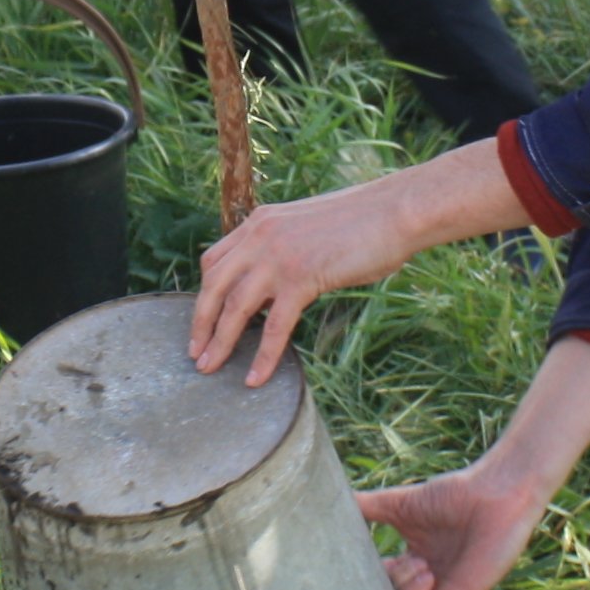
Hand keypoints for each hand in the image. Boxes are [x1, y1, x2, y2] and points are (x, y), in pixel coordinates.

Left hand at [189, 137, 527, 381]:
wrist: (394, 212)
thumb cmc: (362, 222)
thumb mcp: (307, 227)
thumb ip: (284, 246)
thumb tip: (276, 279)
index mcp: (260, 222)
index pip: (214, 260)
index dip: (204, 293)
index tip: (202, 319)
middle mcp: (261, 236)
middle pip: (213, 286)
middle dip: (200, 323)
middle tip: (195, 353)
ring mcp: (279, 257)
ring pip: (235, 307)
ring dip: (220, 342)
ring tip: (210, 367)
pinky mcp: (302, 277)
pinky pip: (274, 326)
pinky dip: (263, 356)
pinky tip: (256, 377)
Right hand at [361, 458, 560, 589]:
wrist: (496, 494)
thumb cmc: (454, 495)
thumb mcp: (398, 503)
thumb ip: (365, 507)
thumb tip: (323, 502)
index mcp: (411, 564)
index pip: (378, 587)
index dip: (364, 582)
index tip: (354, 568)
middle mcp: (425, 585)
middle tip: (399, 563)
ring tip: (422, 567)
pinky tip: (426, 586)